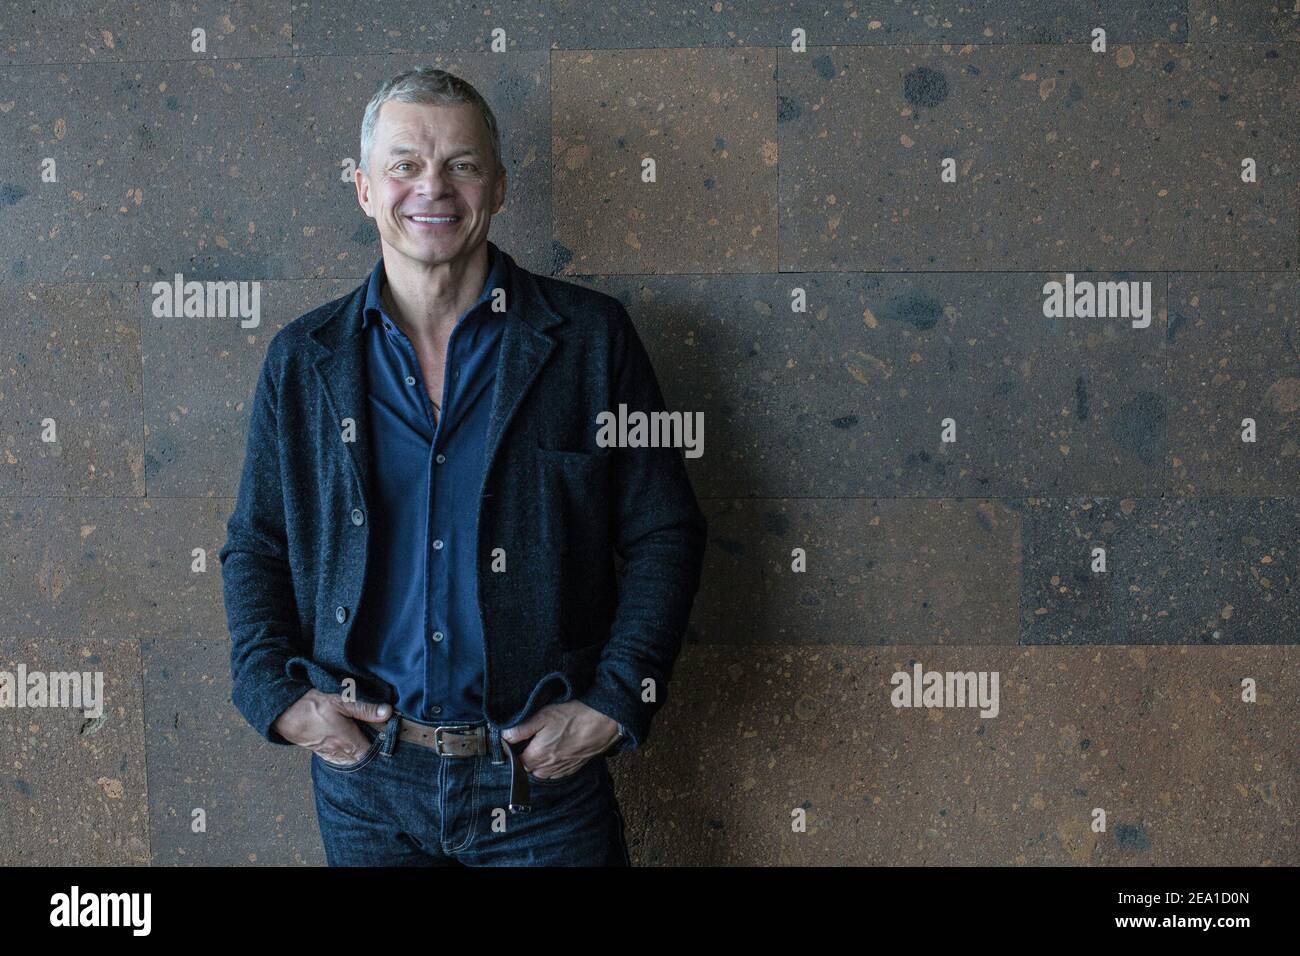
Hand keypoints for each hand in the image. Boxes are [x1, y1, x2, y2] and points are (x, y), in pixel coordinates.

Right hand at [274, 689, 390, 764]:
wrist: (283, 711)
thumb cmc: (312, 705)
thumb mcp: (341, 700)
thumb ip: (365, 709)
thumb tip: (387, 713)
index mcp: (348, 741)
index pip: (371, 754)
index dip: (382, 749)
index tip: (392, 740)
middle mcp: (339, 752)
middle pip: (362, 760)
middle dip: (373, 754)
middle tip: (383, 742)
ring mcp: (329, 754)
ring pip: (350, 761)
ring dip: (360, 756)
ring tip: (370, 745)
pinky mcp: (321, 752)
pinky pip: (339, 760)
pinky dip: (348, 756)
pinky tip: (353, 748)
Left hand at [501, 701, 620, 779]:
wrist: (605, 721)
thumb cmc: (575, 715)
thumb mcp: (544, 715)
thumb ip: (521, 728)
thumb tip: (504, 737)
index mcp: (540, 755)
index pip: (518, 764)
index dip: (514, 753)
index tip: (514, 742)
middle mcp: (551, 766)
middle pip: (530, 770)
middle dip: (526, 759)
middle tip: (529, 742)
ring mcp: (565, 768)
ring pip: (544, 773)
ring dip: (539, 764)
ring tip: (542, 747)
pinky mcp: (576, 766)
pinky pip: (559, 773)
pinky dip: (553, 767)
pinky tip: (557, 752)